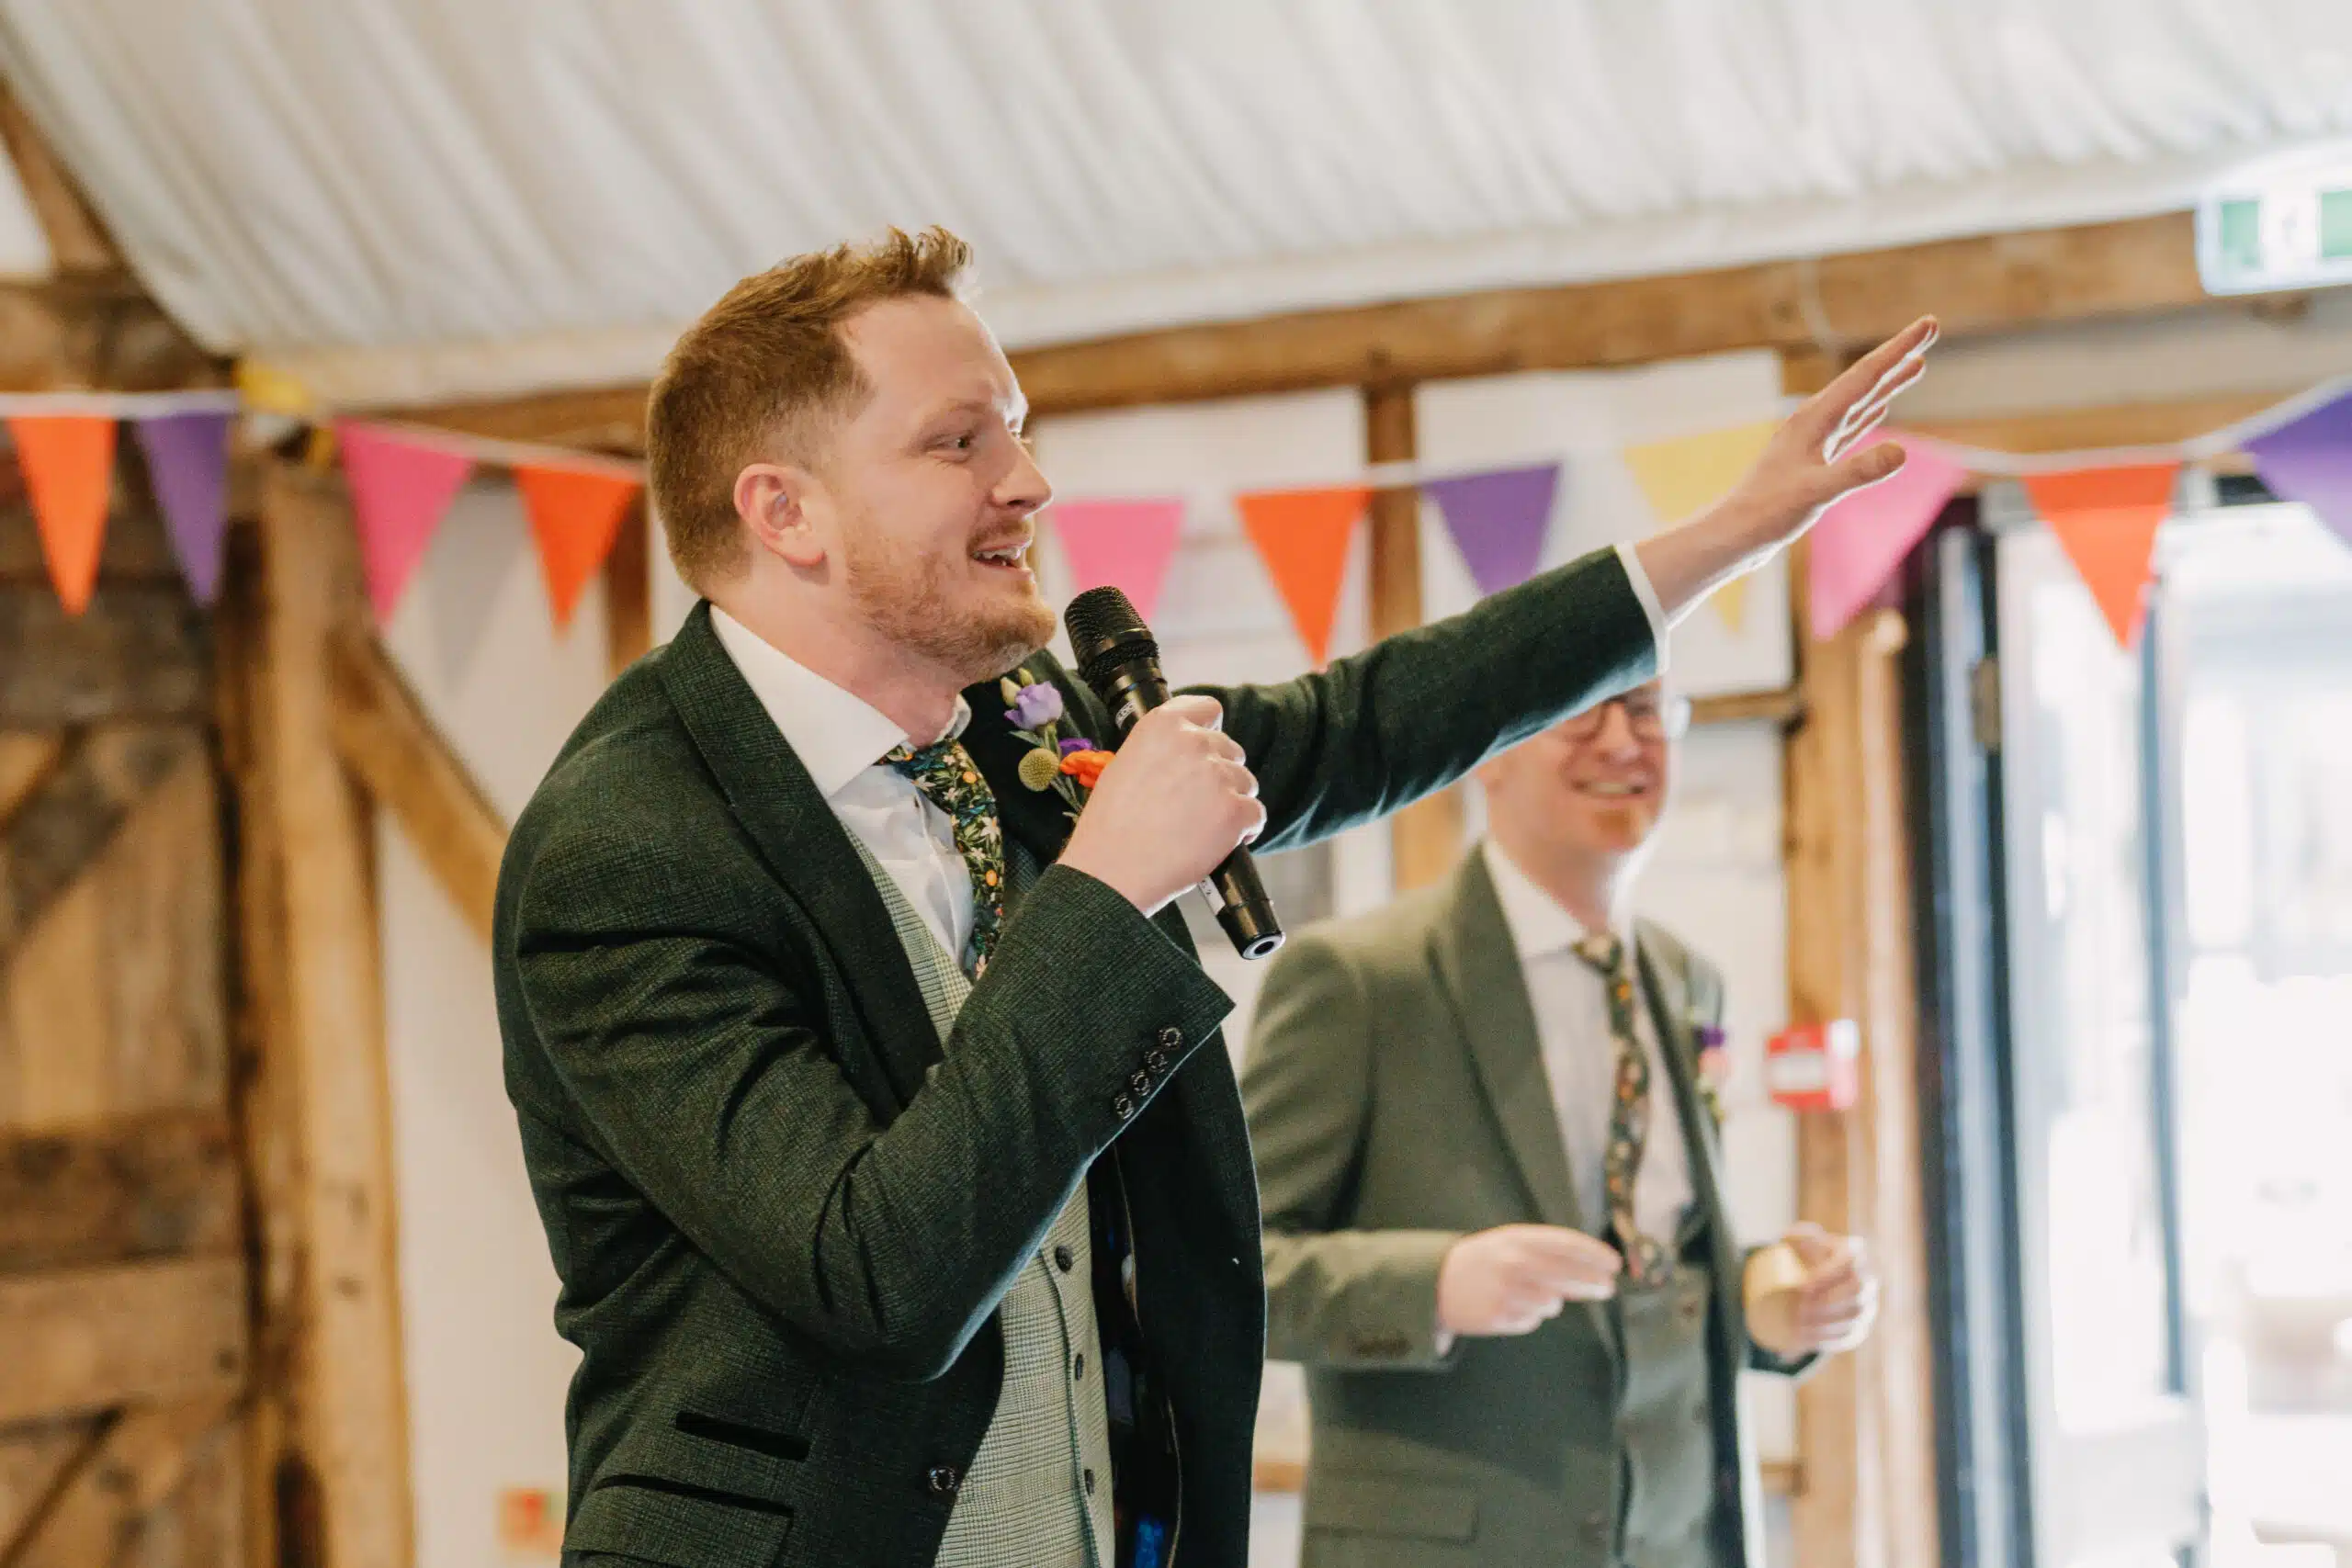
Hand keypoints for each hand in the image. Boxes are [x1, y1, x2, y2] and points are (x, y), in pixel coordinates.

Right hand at [1059, 695, 1264, 915]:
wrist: (1112, 872)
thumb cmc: (1110, 827)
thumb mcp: (1124, 767)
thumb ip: (1160, 752)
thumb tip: (1183, 759)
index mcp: (1163, 725)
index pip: (1208, 709)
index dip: (1210, 731)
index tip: (1206, 749)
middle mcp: (1195, 743)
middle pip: (1230, 750)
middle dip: (1219, 774)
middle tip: (1196, 804)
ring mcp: (1219, 776)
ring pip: (1246, 782)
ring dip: (1231, 801)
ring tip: (1202, 827)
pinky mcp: (1236, 811)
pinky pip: (1256, 814)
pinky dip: (1244, 829)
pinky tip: (1220, 842)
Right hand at [1435, 1224, 1620, 1343]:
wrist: (1435, 1281)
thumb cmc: (1482, 1260)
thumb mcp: (1508, 1242)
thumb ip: (1544, 1251)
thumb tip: (1589, 1268)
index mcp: (1516, 1238)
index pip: (1565, 1244)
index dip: (1593, 1254)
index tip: (1613, 1264)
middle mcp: (1512, 1263)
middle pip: (1566, 1275)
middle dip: (1592, 1282)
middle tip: (1607, 1288)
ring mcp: (1505, 1292)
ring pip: (1552, 1303)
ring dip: (1551, 1301)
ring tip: (1527, 1293)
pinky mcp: (1498, 1317)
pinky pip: (1532, 1320)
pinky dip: (1529, 1316)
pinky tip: (1511, 1306)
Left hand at [1634, 315, 1937, 619]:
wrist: (1734, 534)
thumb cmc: (1767, 513)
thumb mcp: (1816, 493)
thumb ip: (1857, 472)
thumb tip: (1901, 452)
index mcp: (1815, 419)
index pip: (1866, 375)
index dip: (1899, 348)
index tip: (1929, 323)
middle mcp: (1814, 421)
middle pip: (1865, 380)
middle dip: (1899, 355)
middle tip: (1930, 329)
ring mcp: (1814, 440)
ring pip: (1860, 402)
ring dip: (1889, 383)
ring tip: (1917, 364)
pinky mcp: (1814, 460)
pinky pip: (1850, 427)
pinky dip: (1869, 413)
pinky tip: (1880, 409)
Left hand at [1782, 1222, 1878, 1355]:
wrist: (1815, 1281)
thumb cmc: (1805, 1256)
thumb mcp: (1798, 1240)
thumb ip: (1797, 1235)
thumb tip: (1792, 1238)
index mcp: (1856, 1253)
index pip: (1850, 1262)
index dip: (1829, 1275)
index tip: (1802, 1285)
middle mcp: (1868, 1279)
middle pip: (1856, 1292)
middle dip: (1828, 1302)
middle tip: (1799, 1308)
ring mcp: (1867, 1306)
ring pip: (1855, 1317)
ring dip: (1826, 1323)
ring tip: (1798, 1326)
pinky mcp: (1860, 1328)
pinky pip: (1850, 1336)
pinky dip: (1827, 1340)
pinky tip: (1806, 1340)